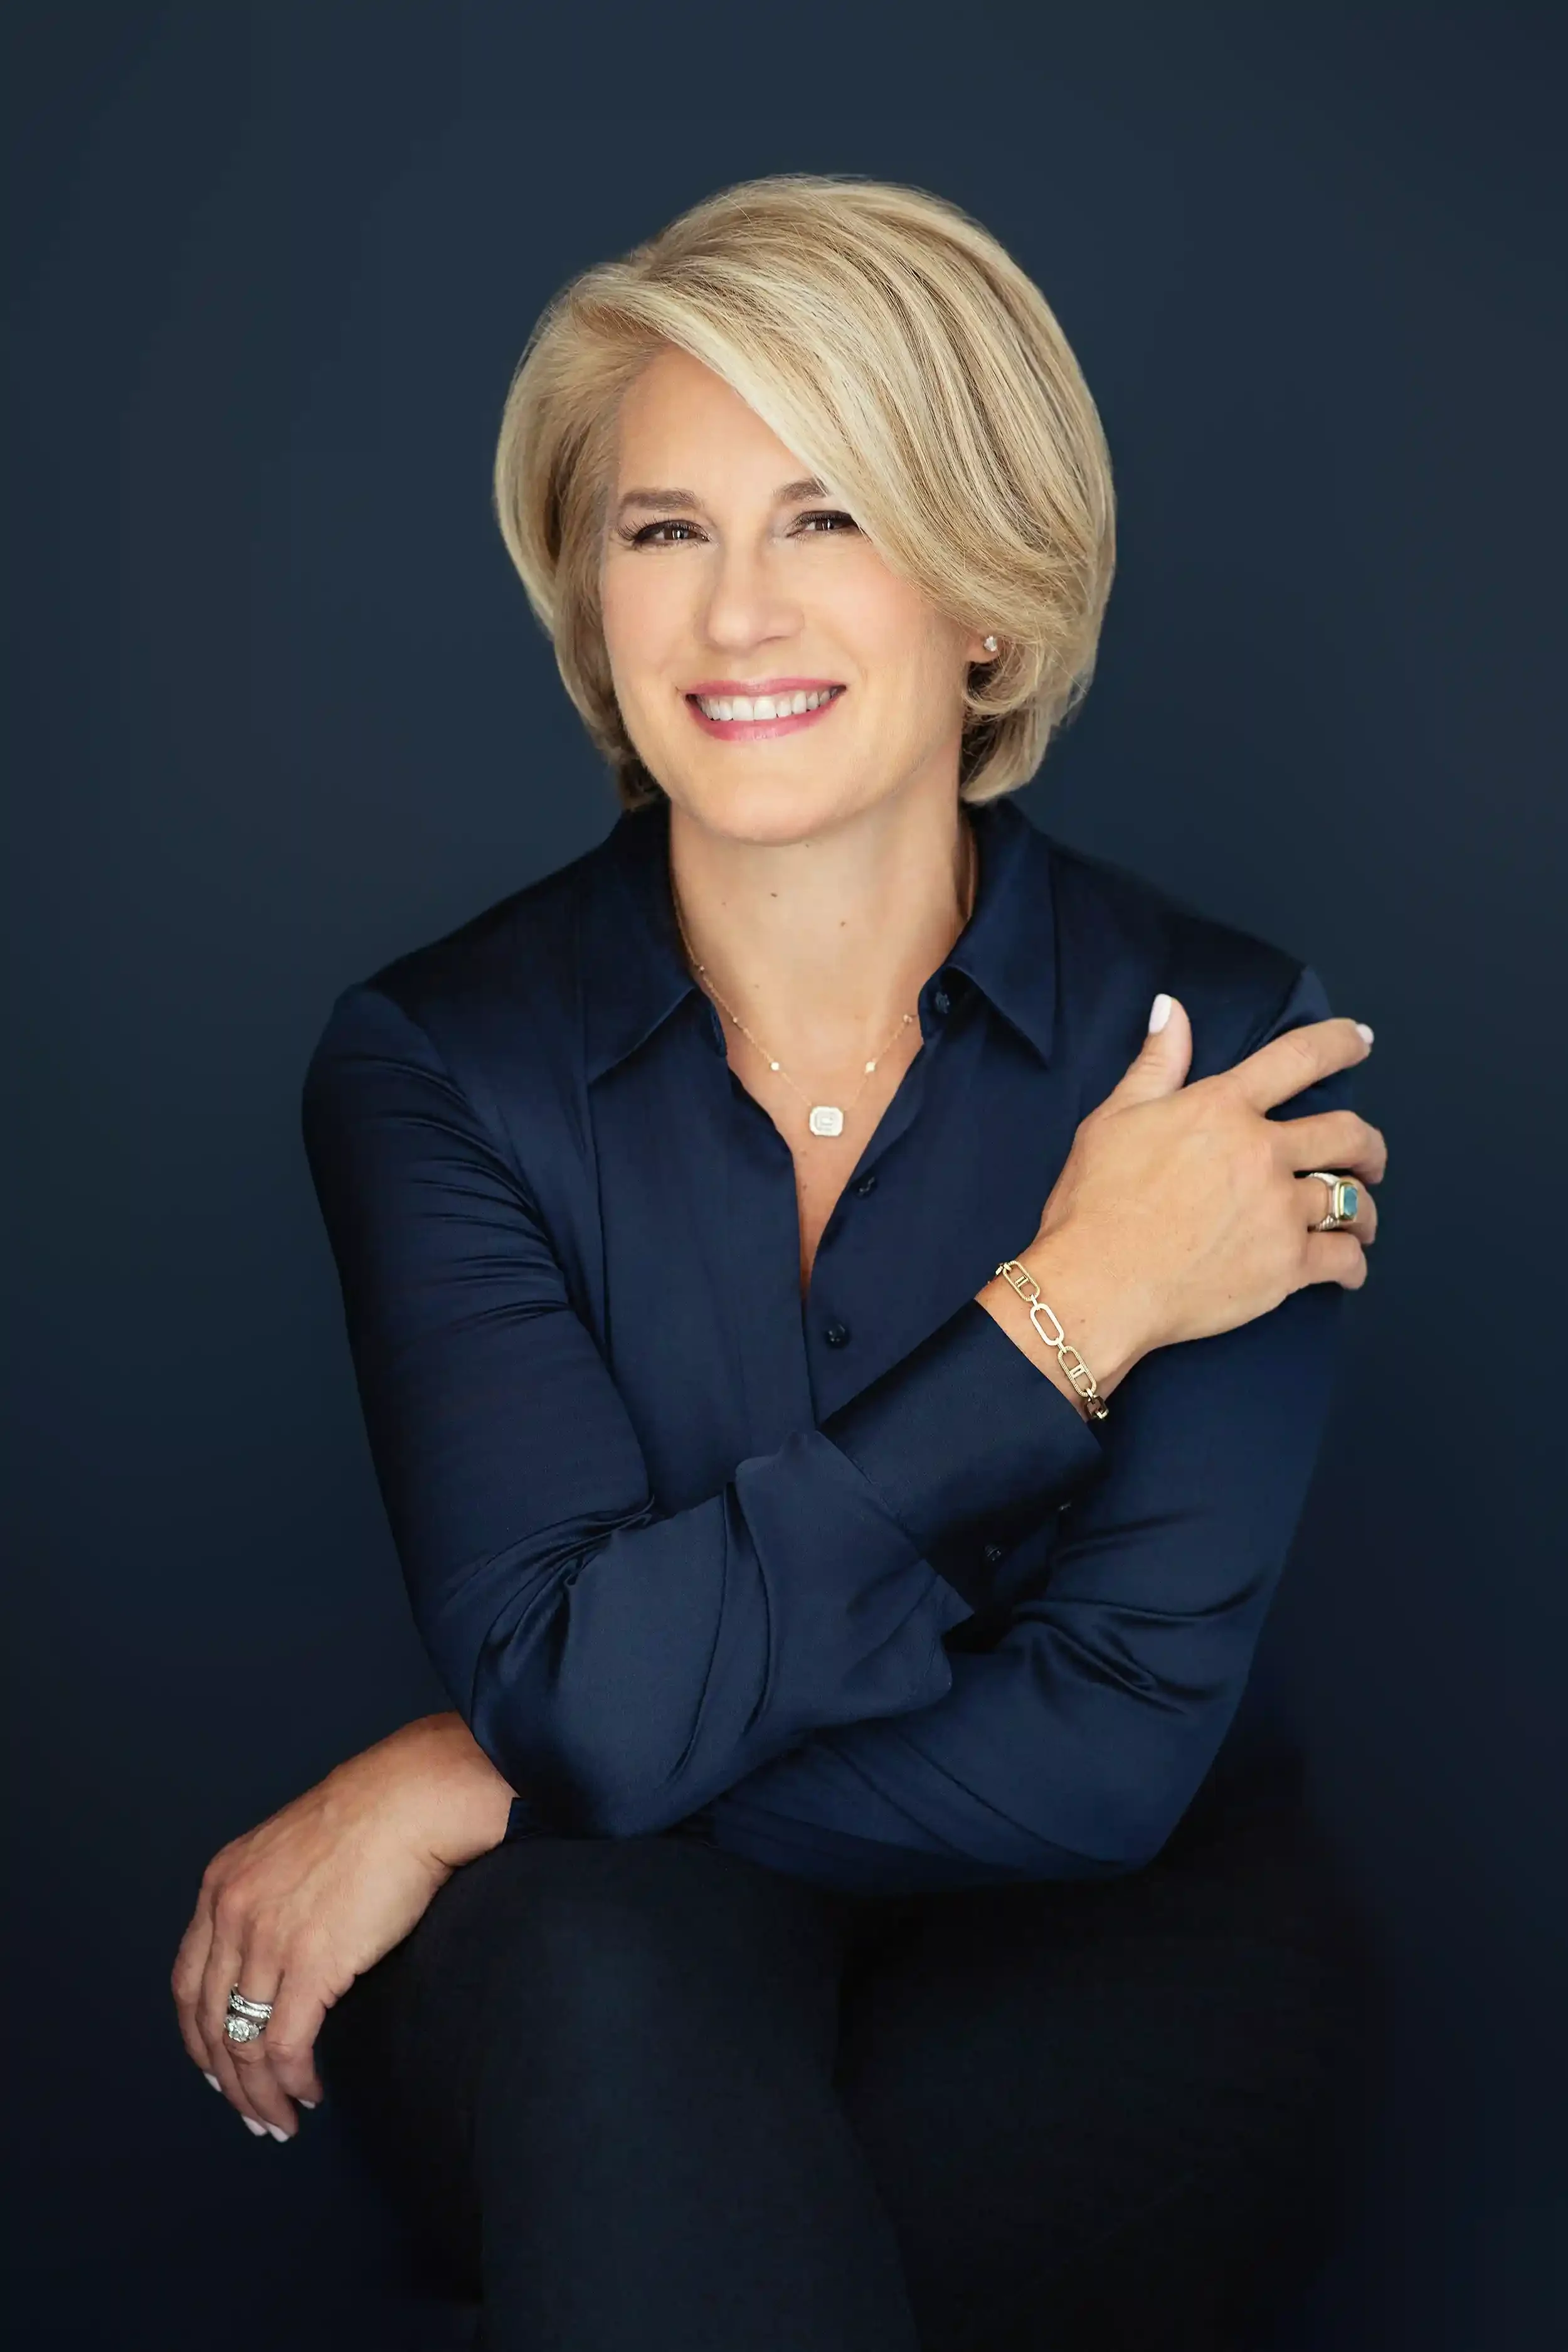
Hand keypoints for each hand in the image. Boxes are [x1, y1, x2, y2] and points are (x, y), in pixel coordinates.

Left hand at [171, 1712, 512, 2140]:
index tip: (217, 2071)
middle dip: (228, 2079)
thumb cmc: (372, 1816)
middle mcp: (232, 1914)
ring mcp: (268, 1940)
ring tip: (281, 2119)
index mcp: (222, 1884)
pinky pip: (287, 2044)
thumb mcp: (289, 1848)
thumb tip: (278, 1953)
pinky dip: (293, 2080)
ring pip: (245, 2042)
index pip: (187, 1983)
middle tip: (251, 2113)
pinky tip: (310, 2091)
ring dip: (260, 2092)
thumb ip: (268, 1897)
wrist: (413, 1799)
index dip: (198, 2037)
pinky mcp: (312, 1964)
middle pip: (210, 2021)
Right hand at [1010, 997, 1384, 1390]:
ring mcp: (1279, 1211)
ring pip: (1351, 1200)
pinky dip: (1352, 1263)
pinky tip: (1347, 1267)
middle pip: (1347, 1133)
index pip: (1298, 1058)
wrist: (1097, 1285)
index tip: (1361, 1040)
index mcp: (1222, 1109)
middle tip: (1368, 1157)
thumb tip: (1171, 1010)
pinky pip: (1343, 1259)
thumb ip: (1156, 1064)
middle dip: (1368, 1145)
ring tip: (1359, 1220)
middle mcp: (1261, 1153)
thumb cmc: (1095, 1204)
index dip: (1338, 1043)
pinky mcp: (1285, 1267)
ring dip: (1362, 1209)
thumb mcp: (1113, 1119)